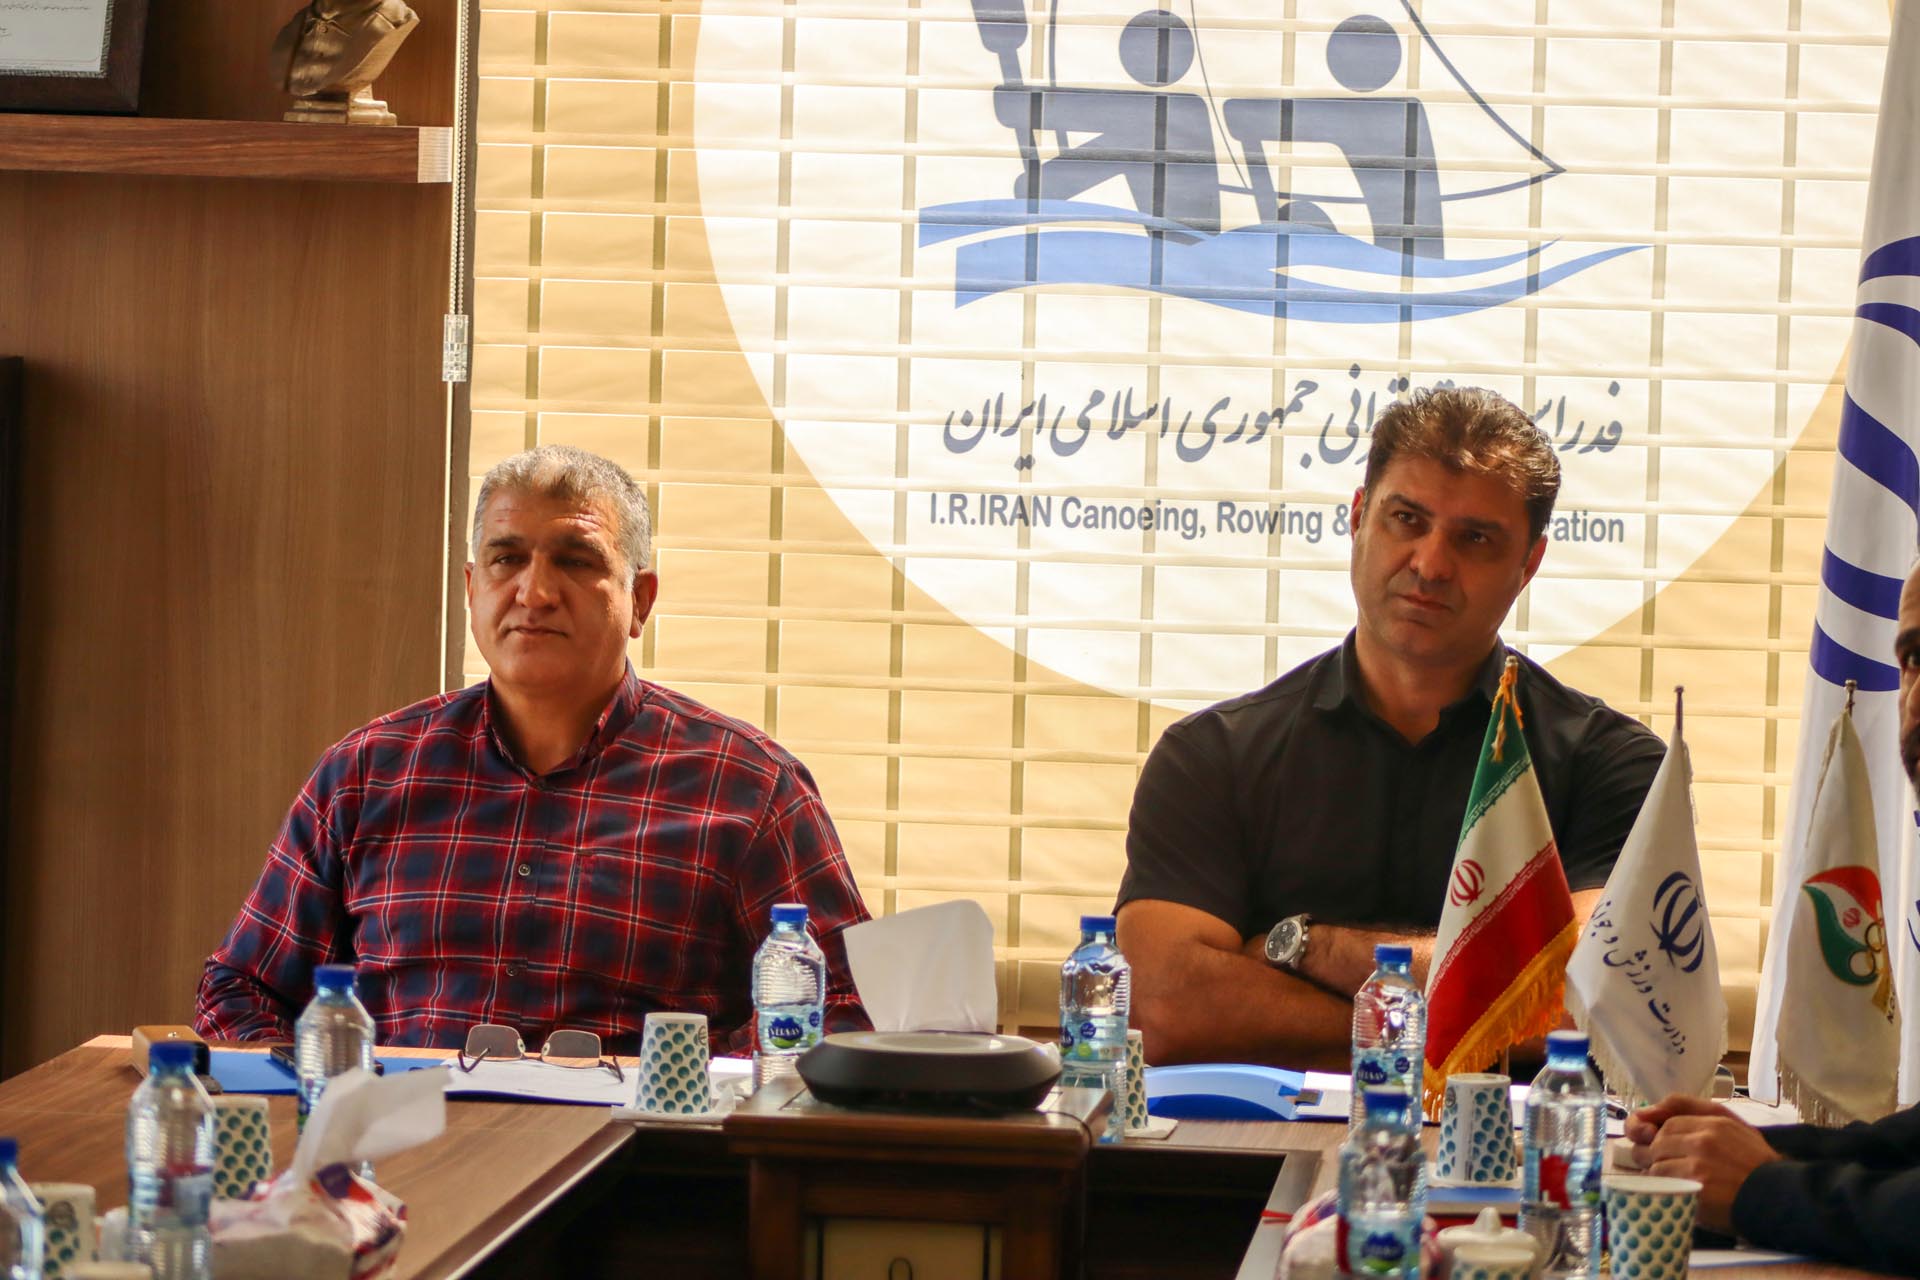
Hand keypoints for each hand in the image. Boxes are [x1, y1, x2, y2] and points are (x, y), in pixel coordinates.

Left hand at [1628, 1093, 1780, 1232]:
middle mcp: (1704, 1141)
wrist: (1783, 1198)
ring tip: (1672, 1182)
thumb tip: (1645, 1113)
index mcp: (1715, 1123)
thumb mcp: (1733, 1126)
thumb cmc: (1757, 1164)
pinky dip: (1664, 1189)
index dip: (1658, 1136)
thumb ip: (1692, 1110)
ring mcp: (1700, 1167)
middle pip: (1658, 1143)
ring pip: (1656, 1165)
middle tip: (1660, 1166)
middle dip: (1653, 1155)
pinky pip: (1664, 1185)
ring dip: (1658, 1175)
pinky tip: (1674, 1193)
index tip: (1659, 1147)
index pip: (1668, 1123)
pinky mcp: (1696, 1191)